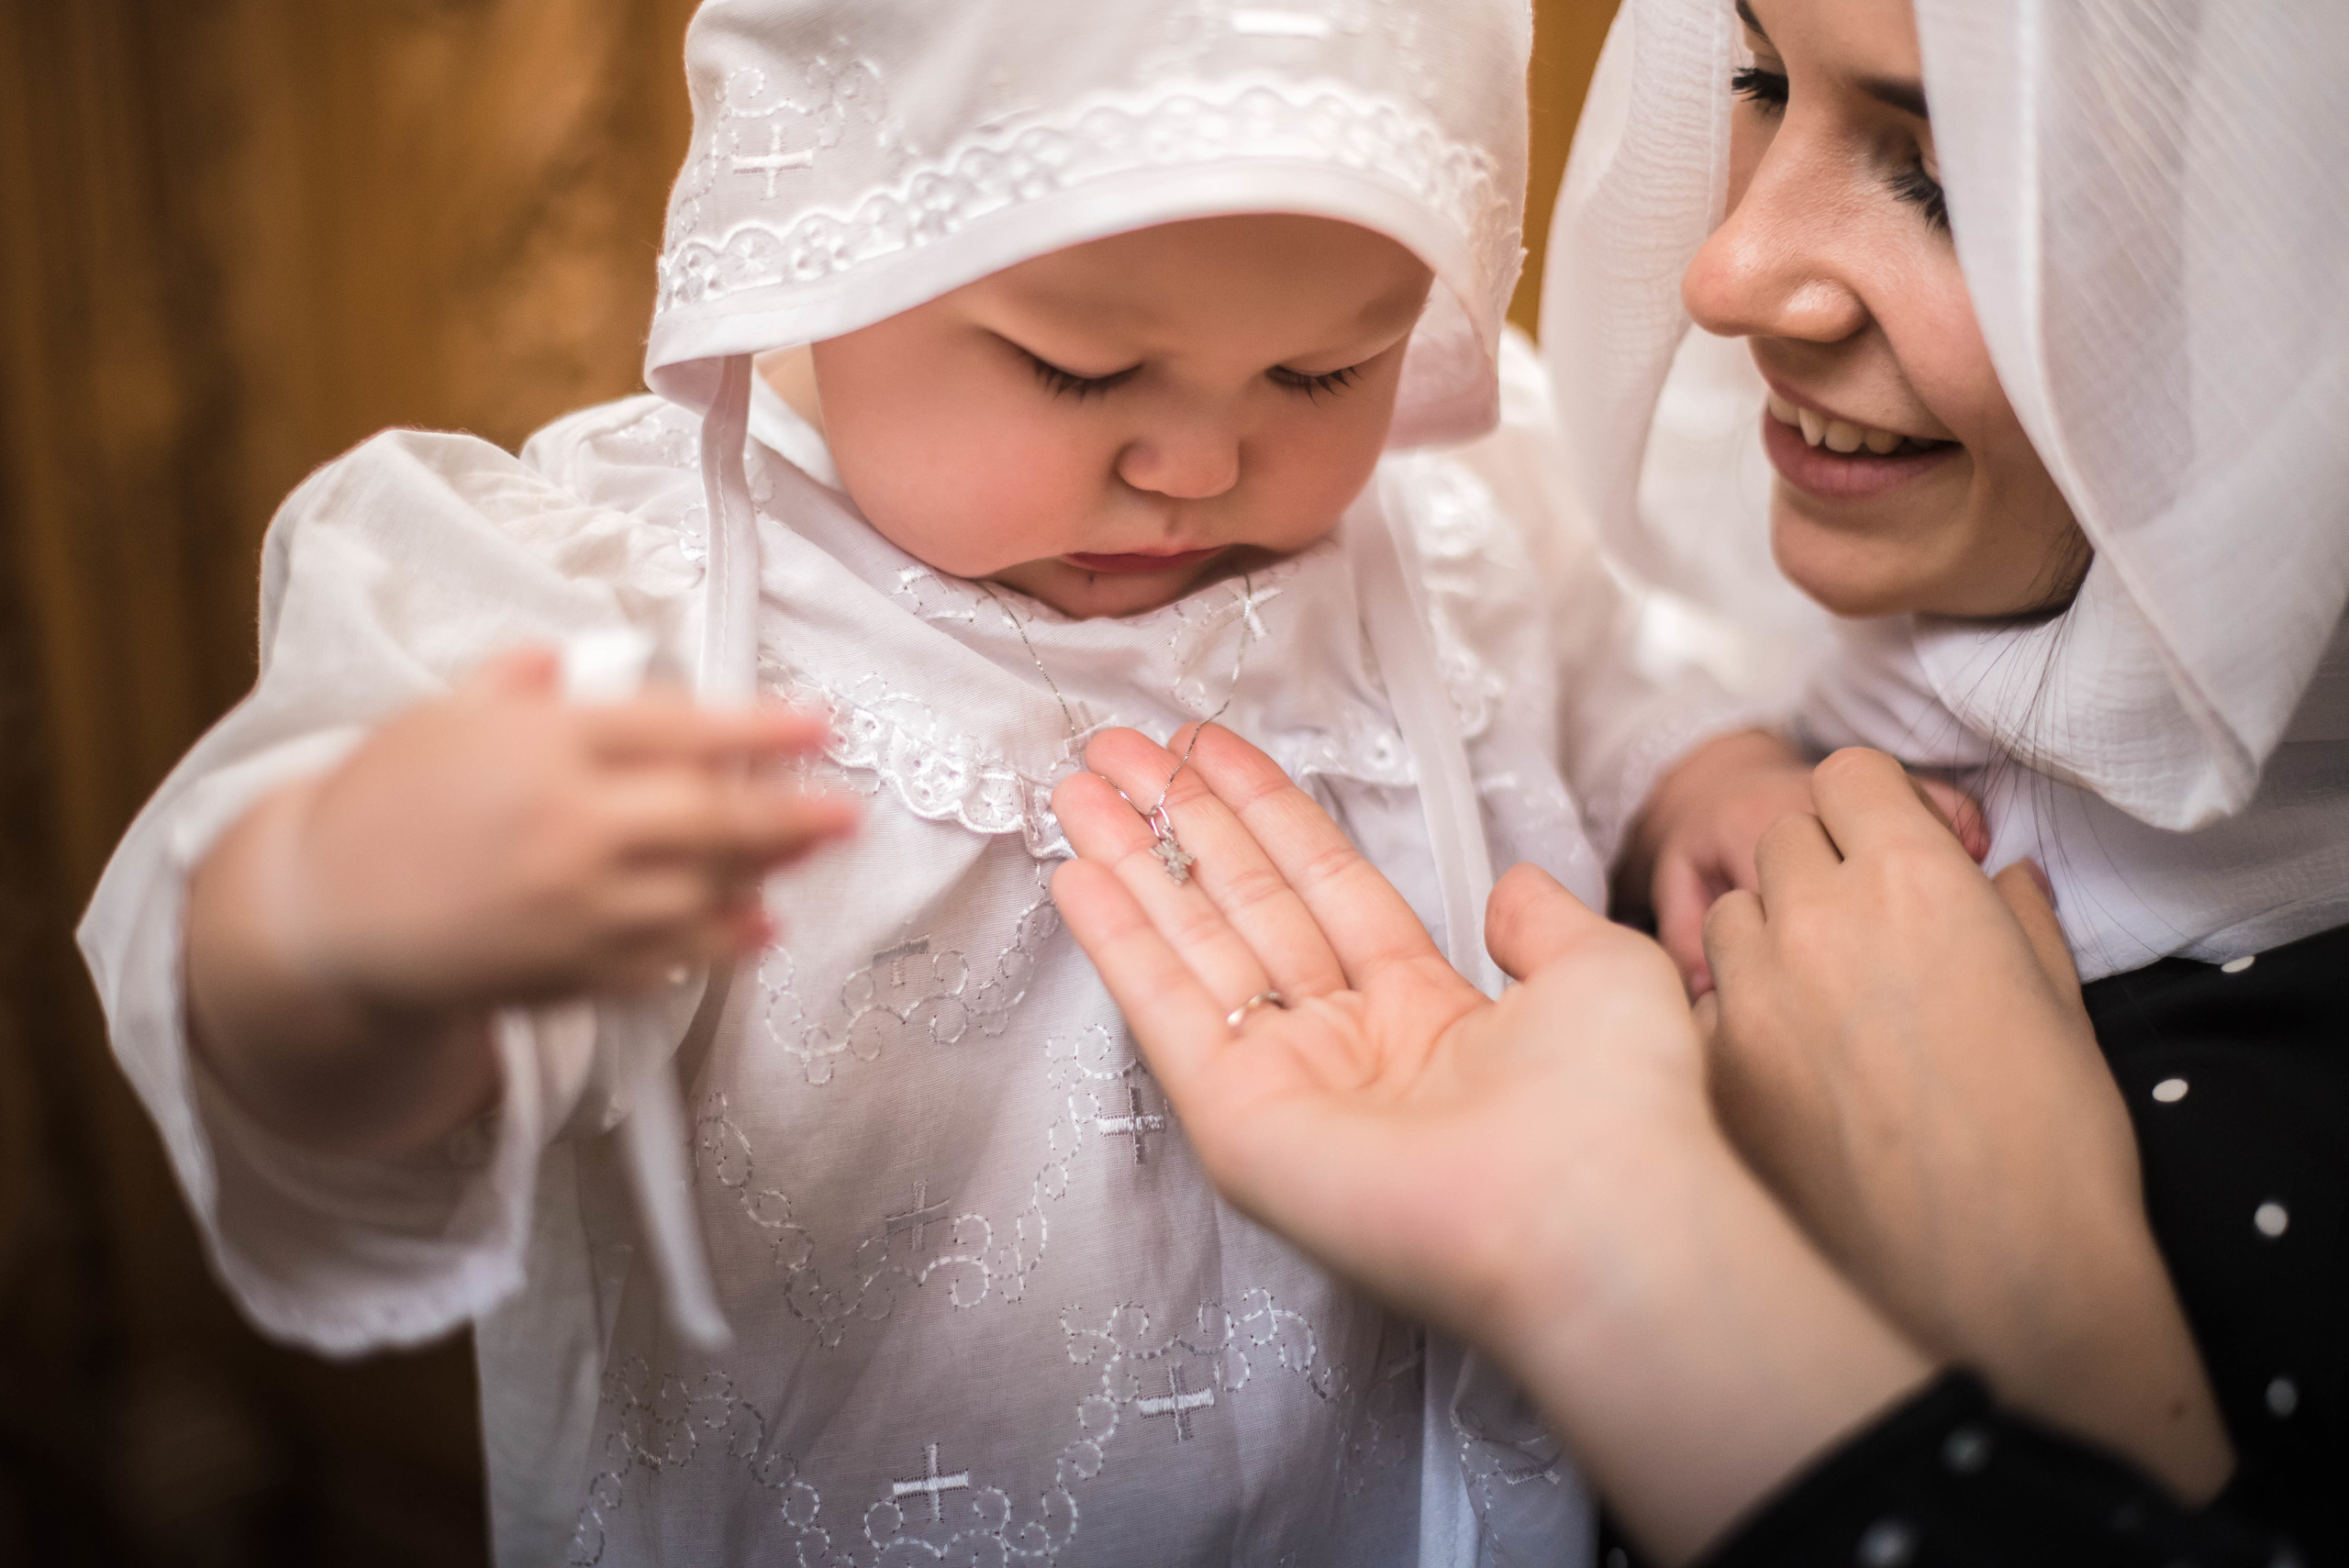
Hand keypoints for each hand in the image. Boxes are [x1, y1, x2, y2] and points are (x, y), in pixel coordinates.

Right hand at [186, 648, 855, 1154]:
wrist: (323, 915)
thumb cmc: (385, 799)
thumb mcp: (447, 715)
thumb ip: (527, 683)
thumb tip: (587, 661)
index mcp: (548, 745)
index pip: (682, 728)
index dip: (762, 729)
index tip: (821, 726)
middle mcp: (575, 825)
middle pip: (715, 819)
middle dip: (795, 817)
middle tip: (848, 812)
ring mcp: (579, 907)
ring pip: (705, 894)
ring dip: (767, 879)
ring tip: (808, 860)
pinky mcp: (573, 970)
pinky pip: (669, 959)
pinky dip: (720, 944)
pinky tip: (754, 929)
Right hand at [1052, 725, 1932, 1563]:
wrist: (1595, 1211)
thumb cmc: (1618, 1106)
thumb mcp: (1598, 972)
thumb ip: (1542, 923)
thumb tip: (1510, 888)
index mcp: (1427, 1016)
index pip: (1321, 888)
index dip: (1263, 813)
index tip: (1206, 750)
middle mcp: (1348, 1049)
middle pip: (1242, 908)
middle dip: (1179, 824)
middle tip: (1117, 750)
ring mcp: (1287, 1089)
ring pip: (1193, 949)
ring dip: (1132, 863)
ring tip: (1076, 786)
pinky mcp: (1241, 1127)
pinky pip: (1170, 1016)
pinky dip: (1119, 944)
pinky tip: (1079, 874)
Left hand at [1701, 747, 2230, 1500]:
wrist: (1995, 1278)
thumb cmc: (2051, 1143)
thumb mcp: (2058, 1003)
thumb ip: (2014, 917)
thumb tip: (1998, 876)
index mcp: (1914, 879)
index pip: (1848, 775)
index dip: (1867, 806)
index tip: (1880, 840)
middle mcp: (1817, 915)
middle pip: (1781, 839)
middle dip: (1817, 869)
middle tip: (1858, 934)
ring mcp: (1749, 990)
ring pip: (1729, 917)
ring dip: (1766, 939)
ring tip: (1820, 1009)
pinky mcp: (1709, 1064)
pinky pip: (1705, 1005)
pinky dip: (1736, 1020)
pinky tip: (1785, 1074)